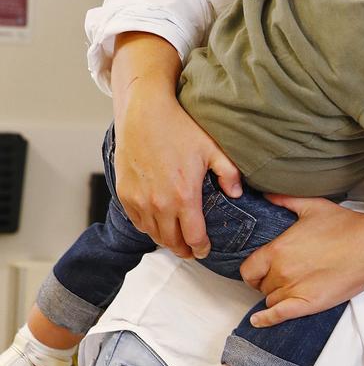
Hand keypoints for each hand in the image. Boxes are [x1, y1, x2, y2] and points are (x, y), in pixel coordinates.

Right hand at [114, 89, 240, 258]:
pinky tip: (158, 224)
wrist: (145, 114)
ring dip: (166, 240)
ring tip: (176, 240)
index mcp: (184, 197)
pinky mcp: (124, 194)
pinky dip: (148, 228)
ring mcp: (139, 201)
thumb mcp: (213, 149)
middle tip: (192, 250)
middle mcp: (159, 204)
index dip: (201, 248)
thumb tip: (237, 194)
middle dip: (184, 249)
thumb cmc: (180, 129)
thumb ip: (229, 174)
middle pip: (172, 241)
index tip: (205, 251)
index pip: (193, 237)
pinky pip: (137, 222)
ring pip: (153, 234)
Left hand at [240, 195, 363, 326]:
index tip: (263, 270)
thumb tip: (265, 194)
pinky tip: (259, 321)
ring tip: (292, 288)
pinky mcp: (308, 304)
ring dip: (278, 295)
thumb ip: (285, 200)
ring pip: (271, 299)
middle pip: (261, 285)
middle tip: (285, 276)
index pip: (249, 269)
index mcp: (277, 249)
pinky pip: (278, 315)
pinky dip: (266, 319)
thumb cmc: (345, 226)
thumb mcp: (312, 206)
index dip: (254, 271)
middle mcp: (280, 271)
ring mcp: (293, 289)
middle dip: (270, 282)